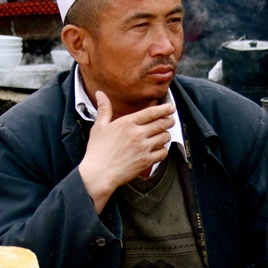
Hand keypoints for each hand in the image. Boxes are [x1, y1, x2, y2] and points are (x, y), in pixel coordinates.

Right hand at [78, 90, 173, 213]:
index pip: (151, 112)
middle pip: (161, 123)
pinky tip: (160, 149)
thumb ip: (104, 109)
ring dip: (166, 135)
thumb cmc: (97, 151)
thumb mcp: (99, 127)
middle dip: (169, 120)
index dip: (164, 109)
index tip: (171, 107)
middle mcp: (137, 134)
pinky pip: (163, 153)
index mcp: (127, 123)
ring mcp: (143, 148)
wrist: (98, 174)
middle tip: (171, 120)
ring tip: (164, 134)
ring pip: (164, 137)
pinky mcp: (146, 161)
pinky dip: (164, 150)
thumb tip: (100, 94)